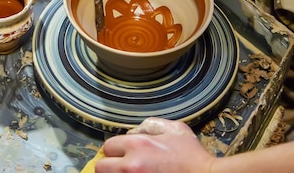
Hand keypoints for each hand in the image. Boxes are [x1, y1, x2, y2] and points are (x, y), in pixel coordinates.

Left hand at [94, 118, 214, 172]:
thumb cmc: (192, 155)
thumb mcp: (174, 129)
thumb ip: (151, 126)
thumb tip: (135, 131)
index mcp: (137, 145)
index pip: (108, 146)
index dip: (116, 149)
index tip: (123, 153)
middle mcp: (131, 166)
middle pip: (101, 167)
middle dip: (109, 165)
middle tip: (121, 166)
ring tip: (130, 172)